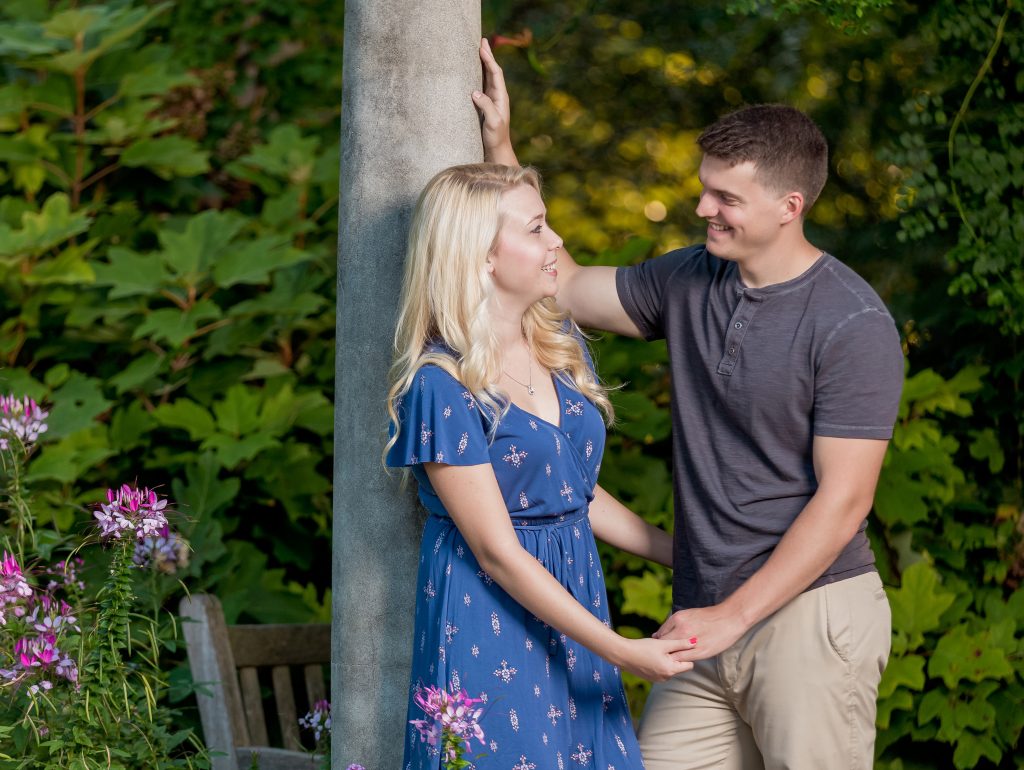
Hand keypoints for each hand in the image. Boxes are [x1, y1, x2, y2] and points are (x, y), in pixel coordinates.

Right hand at [472, 38, 515, 163]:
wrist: (497, 150)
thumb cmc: (496, 137)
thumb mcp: (492, 122)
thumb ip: (486, 106)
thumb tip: (474, 92)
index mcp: (501, 97)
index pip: (495, 74)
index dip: (489, 60)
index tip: (482, 47)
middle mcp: (497, 96)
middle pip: (492, 71)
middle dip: (487, 55)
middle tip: (482, 40)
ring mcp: (491, 100)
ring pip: (487, 76)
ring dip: (482, 63)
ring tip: (477, 50)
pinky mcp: (485, 105)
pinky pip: (481, 85)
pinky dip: (477, 75)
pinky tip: (472, 71)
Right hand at [615, 636, 694, 681]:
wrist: (623, 654)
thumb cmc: (643, 647)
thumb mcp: (663, 644)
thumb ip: (680, 643)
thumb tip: (696, 642)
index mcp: (671, 670)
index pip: (689, 664)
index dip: (686, 654)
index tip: (679, 645)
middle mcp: (666, 678)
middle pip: (679, 666)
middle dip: (676, 656)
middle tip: (666, 646)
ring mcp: (658, 679)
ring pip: (670, 668)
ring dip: (667, 660)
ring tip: (657, 650)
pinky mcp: (650, 678)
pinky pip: (661, 670)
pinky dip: (659, 663)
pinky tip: (650, 655)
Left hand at [653, 604, 747, 660]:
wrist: (729, 618)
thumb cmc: (708, 616)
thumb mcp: (686, 614)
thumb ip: (671, 624)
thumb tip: (657, 635)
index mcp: (678, 619)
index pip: (661, 634)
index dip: (659, 642)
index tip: (661, 647)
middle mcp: (682, 629)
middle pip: (664, 645)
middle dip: (663, 650)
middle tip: (664, 655)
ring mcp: (691, 641)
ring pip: (673, 653)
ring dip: (671, 657)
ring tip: (672, 658)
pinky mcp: (700, 652)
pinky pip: (683, 659)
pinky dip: (680, 661)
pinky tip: (681, 660)